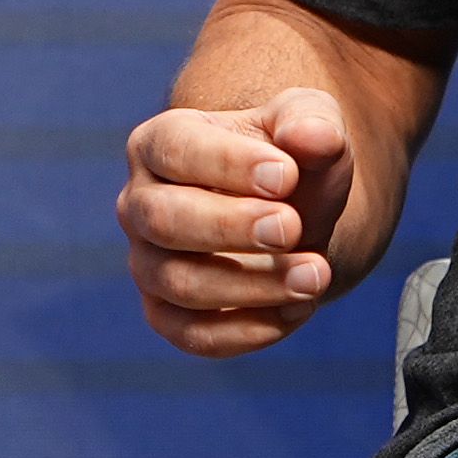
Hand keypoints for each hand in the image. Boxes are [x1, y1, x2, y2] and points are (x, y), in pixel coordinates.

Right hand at [119, 89, 364, 357]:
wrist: (292, 218)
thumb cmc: (290, 162)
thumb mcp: (308, 125)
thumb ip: (313, 122)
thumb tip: (314, 137)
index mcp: (159, 145)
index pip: (176, 149)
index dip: (228, 164)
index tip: (288, 176)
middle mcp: (140, 205)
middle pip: (164, 219)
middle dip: (230, 226)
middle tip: (292, 227)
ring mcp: (148, 264)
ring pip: (180, 283)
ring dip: (252, 284)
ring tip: (317, 274)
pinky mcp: (168, 315)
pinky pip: (193, 335)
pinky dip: (247, 330)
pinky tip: (298, 309)